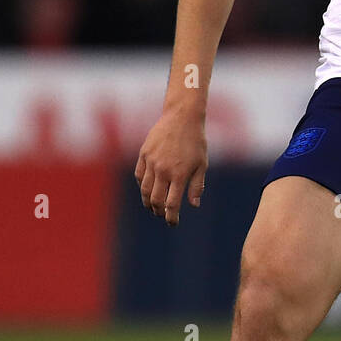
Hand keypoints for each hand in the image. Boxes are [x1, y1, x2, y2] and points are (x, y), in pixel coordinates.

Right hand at [134, 107, 207, 226]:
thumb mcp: (202, 164)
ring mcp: (151, 162)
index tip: (173, 223)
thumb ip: (197, 186)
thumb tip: (193, 205)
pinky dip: (141, 185)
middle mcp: (163, 170)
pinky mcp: (143, 154)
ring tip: (153, 206)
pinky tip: (147, 189)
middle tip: (163, 215)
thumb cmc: (195, 142)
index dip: (171, 217)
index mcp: (179, 175)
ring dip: (147, 202)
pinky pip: (138, 175)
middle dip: (158, 211)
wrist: (182, 117)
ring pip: (144, 189)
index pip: (172, 204)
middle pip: (155, 200)